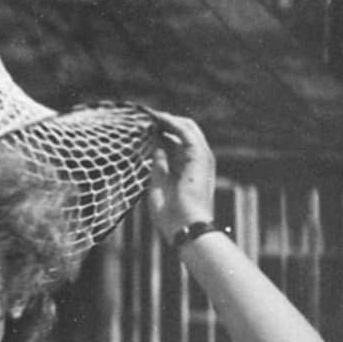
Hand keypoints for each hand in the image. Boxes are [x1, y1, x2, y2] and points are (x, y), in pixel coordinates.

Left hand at [146, 110, 216, 242]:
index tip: (141, 127)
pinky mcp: (200, 157)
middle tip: (144, 117)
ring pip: (186, 127)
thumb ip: (158, 166)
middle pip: (182, 131)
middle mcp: (195, 160)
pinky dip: (172, 123)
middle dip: (164, 122)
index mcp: (186, 168)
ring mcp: (200, 157)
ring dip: (167, 119)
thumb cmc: (171, 215)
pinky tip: (157, 119)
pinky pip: (187, 132)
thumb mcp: (158, 186)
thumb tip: (155, 148)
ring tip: (148, 114)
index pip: (175, 142)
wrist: (186, 227)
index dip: (159, 132)